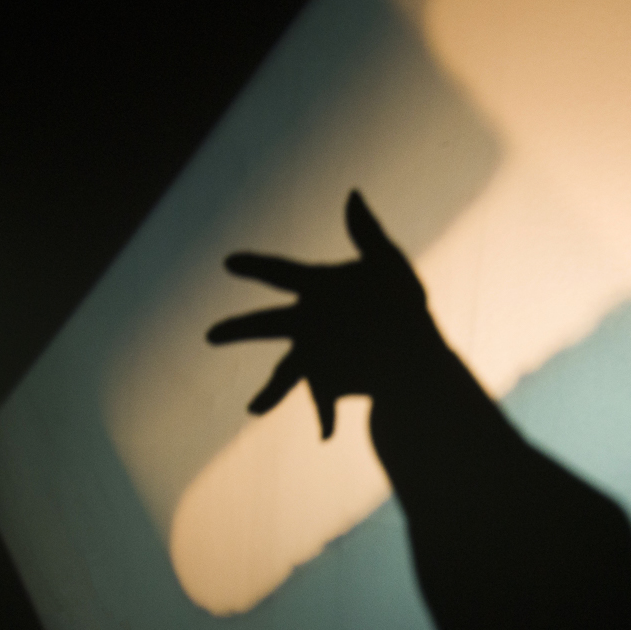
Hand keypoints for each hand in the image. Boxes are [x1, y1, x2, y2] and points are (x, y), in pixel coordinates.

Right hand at [207, 191, 433, 438]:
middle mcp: (306, 323)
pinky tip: (327, 434)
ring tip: (253, 410)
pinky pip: (322, 402)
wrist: (419, 352)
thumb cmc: (403, 305)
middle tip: (211, 334)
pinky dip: (325, 418)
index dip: (255, 266)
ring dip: (271, 392)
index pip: (280, 272)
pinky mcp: (328, 383)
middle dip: (240, 330)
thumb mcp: (390, 266)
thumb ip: (368, 233)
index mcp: (315, 289)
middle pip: (268, 325)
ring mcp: (315, 356)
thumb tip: (353, 194)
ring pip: (285, 372)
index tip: (229, 261)